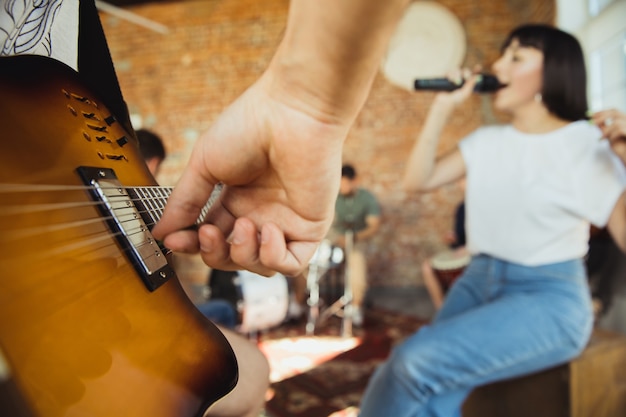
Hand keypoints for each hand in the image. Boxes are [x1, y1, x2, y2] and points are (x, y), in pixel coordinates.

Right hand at [152, 74, 346, 276]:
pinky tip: (268, 231)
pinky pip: (292, 263)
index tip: (173, 240)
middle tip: (208, 232)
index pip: (211, 236)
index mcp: (236, 199)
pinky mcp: (311, 226)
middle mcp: (261, 213)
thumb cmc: (250, 126)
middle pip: (232, 256)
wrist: (293, 111)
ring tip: (244, 225)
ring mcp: (286, 221)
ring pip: (259, 265)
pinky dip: (273, 257)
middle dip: (214, 253)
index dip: (192, 243)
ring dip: (244, 254)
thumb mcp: (205, 165)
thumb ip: (184, 202)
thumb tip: (160, 233)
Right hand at [433, 67, 481, 106]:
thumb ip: (470, 85)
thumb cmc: (454, 102)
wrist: (443, 103)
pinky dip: (450, 74)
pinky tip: (450, 80)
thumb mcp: (465, 94)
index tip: (478, 67)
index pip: (472, 76)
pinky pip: (449, 72)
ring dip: (457, 74)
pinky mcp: (445, 79)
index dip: (475, 71)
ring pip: (456, 70)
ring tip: (456, 81)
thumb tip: (476, 76)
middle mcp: (459, 81)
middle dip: (466, 73)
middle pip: (464, 71)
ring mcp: (452, 79)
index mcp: (466, 85)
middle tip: (466, 78)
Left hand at [593, 109, 625, 164]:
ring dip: (606, 130)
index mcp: (624, 120)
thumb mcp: (610, 136)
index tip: (590, 115)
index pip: (613, 111)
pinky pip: (620, 130)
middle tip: (591, 123)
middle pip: (615, 112)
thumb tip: (594, 120)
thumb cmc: (621, 149)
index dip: (602, 112)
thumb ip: (604, 128)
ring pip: (616, 122)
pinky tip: (609, 140)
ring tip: (601, 138)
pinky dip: (612, 135)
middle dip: (601, 117)